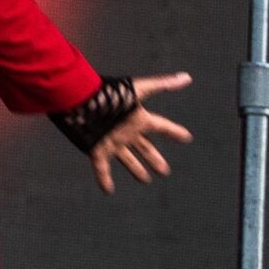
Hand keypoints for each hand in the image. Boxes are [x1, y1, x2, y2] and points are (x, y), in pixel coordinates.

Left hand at [91, 72, 193, 194]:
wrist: (81, 100)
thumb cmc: (110, 94)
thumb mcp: (139, 90)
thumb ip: (163, 84)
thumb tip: (187, 77)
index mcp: (137, 119)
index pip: (161, 127)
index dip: (174, 132)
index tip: (186, 137)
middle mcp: (126, 132)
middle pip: (144, 147)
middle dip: (154, 158)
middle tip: (164, 171)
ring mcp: (112, 141)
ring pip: (127, 159)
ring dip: (136, 169)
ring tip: (145, 180)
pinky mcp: (97, 149)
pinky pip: (101, 168)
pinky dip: (104, 180)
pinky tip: (108, 191)